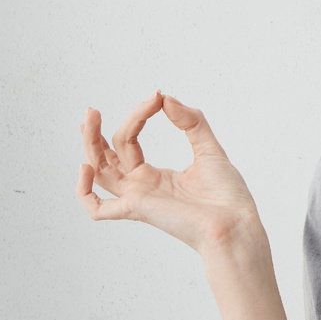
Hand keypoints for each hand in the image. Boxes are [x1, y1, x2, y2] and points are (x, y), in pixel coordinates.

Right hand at [77, 91, 260, 253]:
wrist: (236, 222)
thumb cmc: (226, 196)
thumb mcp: (209, 149)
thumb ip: (191, 122)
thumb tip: (167, 98)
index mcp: (156, 176)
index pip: (129, 143)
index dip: (137, 117)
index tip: (156, 97)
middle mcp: (142, 187)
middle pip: (106, 158)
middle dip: (95, 133)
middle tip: (92, 109)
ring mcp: (138, 198)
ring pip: (100, 173)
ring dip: (90, 146)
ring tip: (89, 119)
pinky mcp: (138, 209)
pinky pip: (99, 209)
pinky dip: (85, 191)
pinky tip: (87, 166)